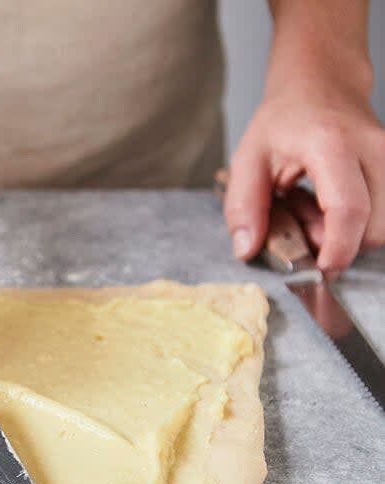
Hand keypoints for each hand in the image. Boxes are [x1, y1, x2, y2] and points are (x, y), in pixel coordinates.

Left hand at [225, 73, 384, 271]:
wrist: (321, 83)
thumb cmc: (284, 119)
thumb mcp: (248, 159)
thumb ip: (244, 207)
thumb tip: (247, 250)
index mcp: (331, 145)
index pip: (349, 208)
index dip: (338, 248)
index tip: (320, 268)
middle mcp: (373, 150)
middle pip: (374, 227)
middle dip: (337, 244)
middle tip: (300, 224)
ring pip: (382, 224)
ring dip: (346, 234)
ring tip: (312, 209)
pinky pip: (383, 213)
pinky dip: (356, 222)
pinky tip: (329, 204)